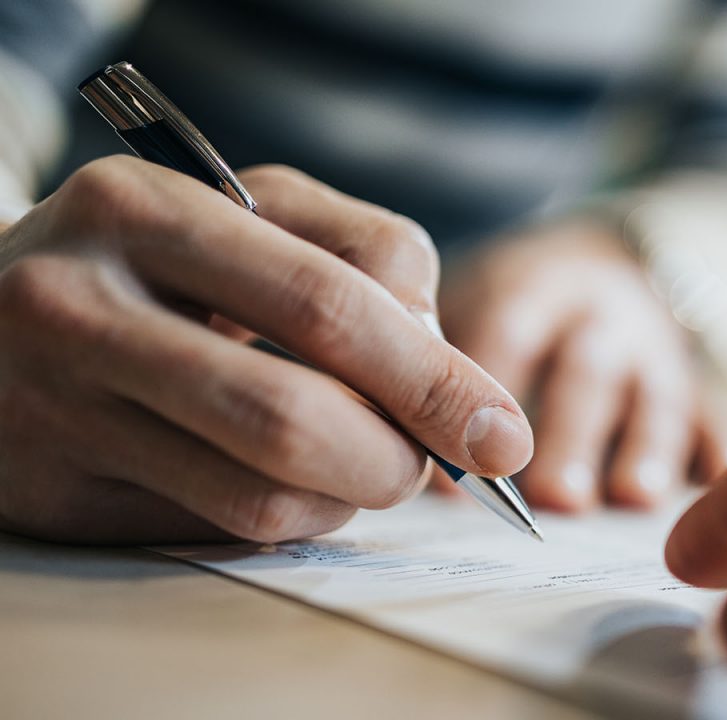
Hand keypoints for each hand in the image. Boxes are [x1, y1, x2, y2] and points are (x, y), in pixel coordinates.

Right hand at [0, 157, 531, 543]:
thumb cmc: (155, 261)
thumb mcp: (250, 215)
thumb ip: (363, 263)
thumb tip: (452, 378)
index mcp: (144, 212)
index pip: (331, 301)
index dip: (436, 377)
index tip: (501, 430)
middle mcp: (80, 306)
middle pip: (295, 415)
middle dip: (400, 456)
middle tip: (436, 464)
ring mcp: (53, 408)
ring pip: (260, 494)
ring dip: (346, 496)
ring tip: (355, 461)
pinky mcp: (52, 493)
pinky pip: (214, 531)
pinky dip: (285, 518)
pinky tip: (280, 480)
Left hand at [441, 221, 723, 510]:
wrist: (611, 263)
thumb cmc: (519, 306)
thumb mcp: (477, 301)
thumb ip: (440, 360)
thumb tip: (386, 448)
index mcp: (536, 289)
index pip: (508, 331)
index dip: (481, 392)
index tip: (454, 465)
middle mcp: (601, 316)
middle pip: (586, 371)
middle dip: (572, 433)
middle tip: (552, 497)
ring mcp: (655, 350)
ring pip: (656, 395)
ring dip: (646, 446)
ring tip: (631, 498)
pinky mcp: (695, 381)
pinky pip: (711, 409)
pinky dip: (714, 442)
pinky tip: (715, 479)